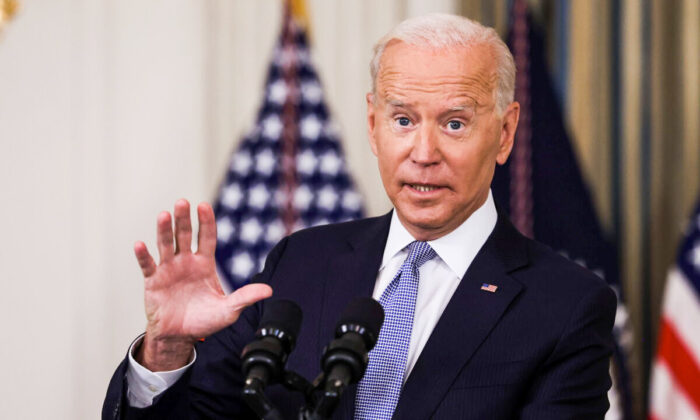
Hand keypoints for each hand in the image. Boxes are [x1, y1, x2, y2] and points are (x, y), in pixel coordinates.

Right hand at [133, 199, 272, 370]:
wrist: (180, 336)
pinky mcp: (153, 281)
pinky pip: (148, 265)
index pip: (207, 237)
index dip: (206, 222)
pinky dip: (143, 255)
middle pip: (185, 235)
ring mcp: (168, 269)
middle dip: (184, 219)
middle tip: (183, 202)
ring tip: (164, 215)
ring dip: (164, 230)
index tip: (204, 206)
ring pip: (166, 245)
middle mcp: (186, 261)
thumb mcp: (229, 310)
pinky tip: (140, 245)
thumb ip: (245, 297)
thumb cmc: (204, 321)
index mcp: (205, 264)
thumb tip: (269, 291)